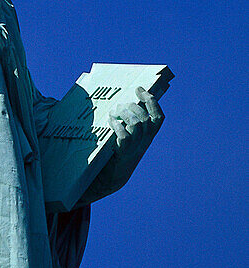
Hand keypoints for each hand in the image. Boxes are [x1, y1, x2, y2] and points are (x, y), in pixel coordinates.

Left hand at [79, 87, 164, 203]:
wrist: (110, 178)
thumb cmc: (116, 152)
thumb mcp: (127, 137)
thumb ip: (128, 121)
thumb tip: (123, 101)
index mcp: (148, 137)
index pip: (158, 118)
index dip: (152, 101)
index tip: (139, 89)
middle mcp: (144, 142)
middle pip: (146, 119)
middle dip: (133, 107)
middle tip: (120, 105)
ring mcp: (134, 148)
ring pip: (137, 125)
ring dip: (125, 114)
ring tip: (114, 113)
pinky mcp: (122, 154)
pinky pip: (125, 137)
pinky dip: (118, 126)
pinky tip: (111, 122)